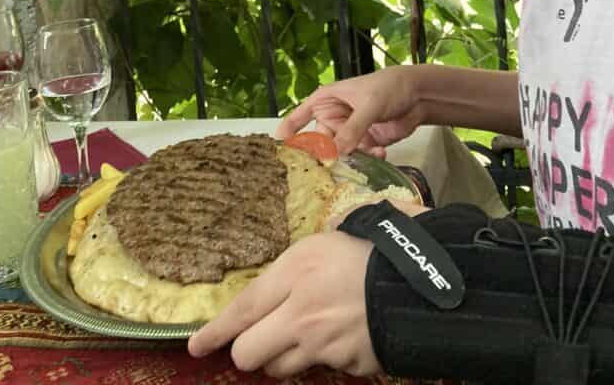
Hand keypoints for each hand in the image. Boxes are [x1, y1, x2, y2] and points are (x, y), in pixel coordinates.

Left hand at [188, 233, 380, 377]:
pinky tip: (336, 337)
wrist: (417, 280)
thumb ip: (288, 269)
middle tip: (259, 337)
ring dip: (282, 355)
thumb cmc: (366, 250)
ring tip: (304, 332)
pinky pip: (319, 369)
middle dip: (248, 348)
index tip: (196, 346)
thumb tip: (264, 293)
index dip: (214, 332)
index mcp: (294, 275)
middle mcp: (301, 316)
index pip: (241, 311)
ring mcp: (323, 346)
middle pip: (249, 354)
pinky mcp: (347, 366)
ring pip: (280, 368)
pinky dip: (320, 358)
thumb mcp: (321, 243)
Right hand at [278, 66, 420, 156]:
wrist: (418, 95)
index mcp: (326, 100)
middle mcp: (334, 118)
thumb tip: (336, 152)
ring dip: (351, 159)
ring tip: (368, 154)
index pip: (300, 116)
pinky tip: (382, 152)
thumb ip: (353, 128)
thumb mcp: (369, 104)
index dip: (288, 132)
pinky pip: (359, 158)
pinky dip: (369, 159)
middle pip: (320, 142)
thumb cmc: (388, 87)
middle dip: (324, 155)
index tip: (277, 149)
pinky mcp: (365, 144)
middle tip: (329, 166)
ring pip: (340, 154)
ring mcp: (349, 132)